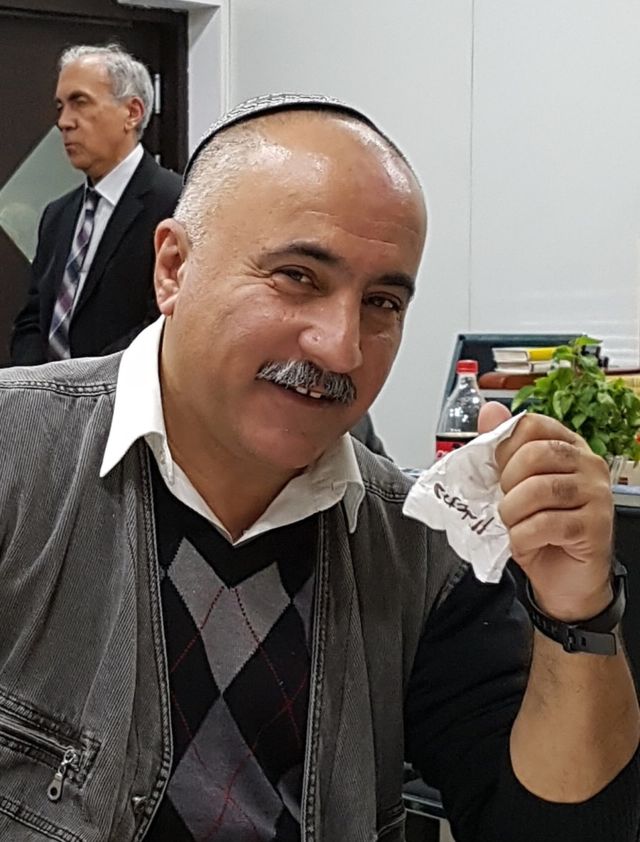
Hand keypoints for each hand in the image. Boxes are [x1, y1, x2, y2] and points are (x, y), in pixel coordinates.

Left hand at [478, 403, 613, 621]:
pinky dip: (523, 537)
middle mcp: (588, 465)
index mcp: (567, 447)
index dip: (506, 448)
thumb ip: (503, 449)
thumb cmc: (540, 532)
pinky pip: (546, 524)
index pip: (532, 425)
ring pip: (539, 489)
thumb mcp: (514, 488)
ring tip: (514, 525)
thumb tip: (489, 411)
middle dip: (507, 483)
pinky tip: (525, 543)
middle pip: (535, 454)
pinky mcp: (595, 526)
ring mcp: (596, 495)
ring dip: (513, 513)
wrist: (564, 581)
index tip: (499, 471)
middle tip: (506, 504)